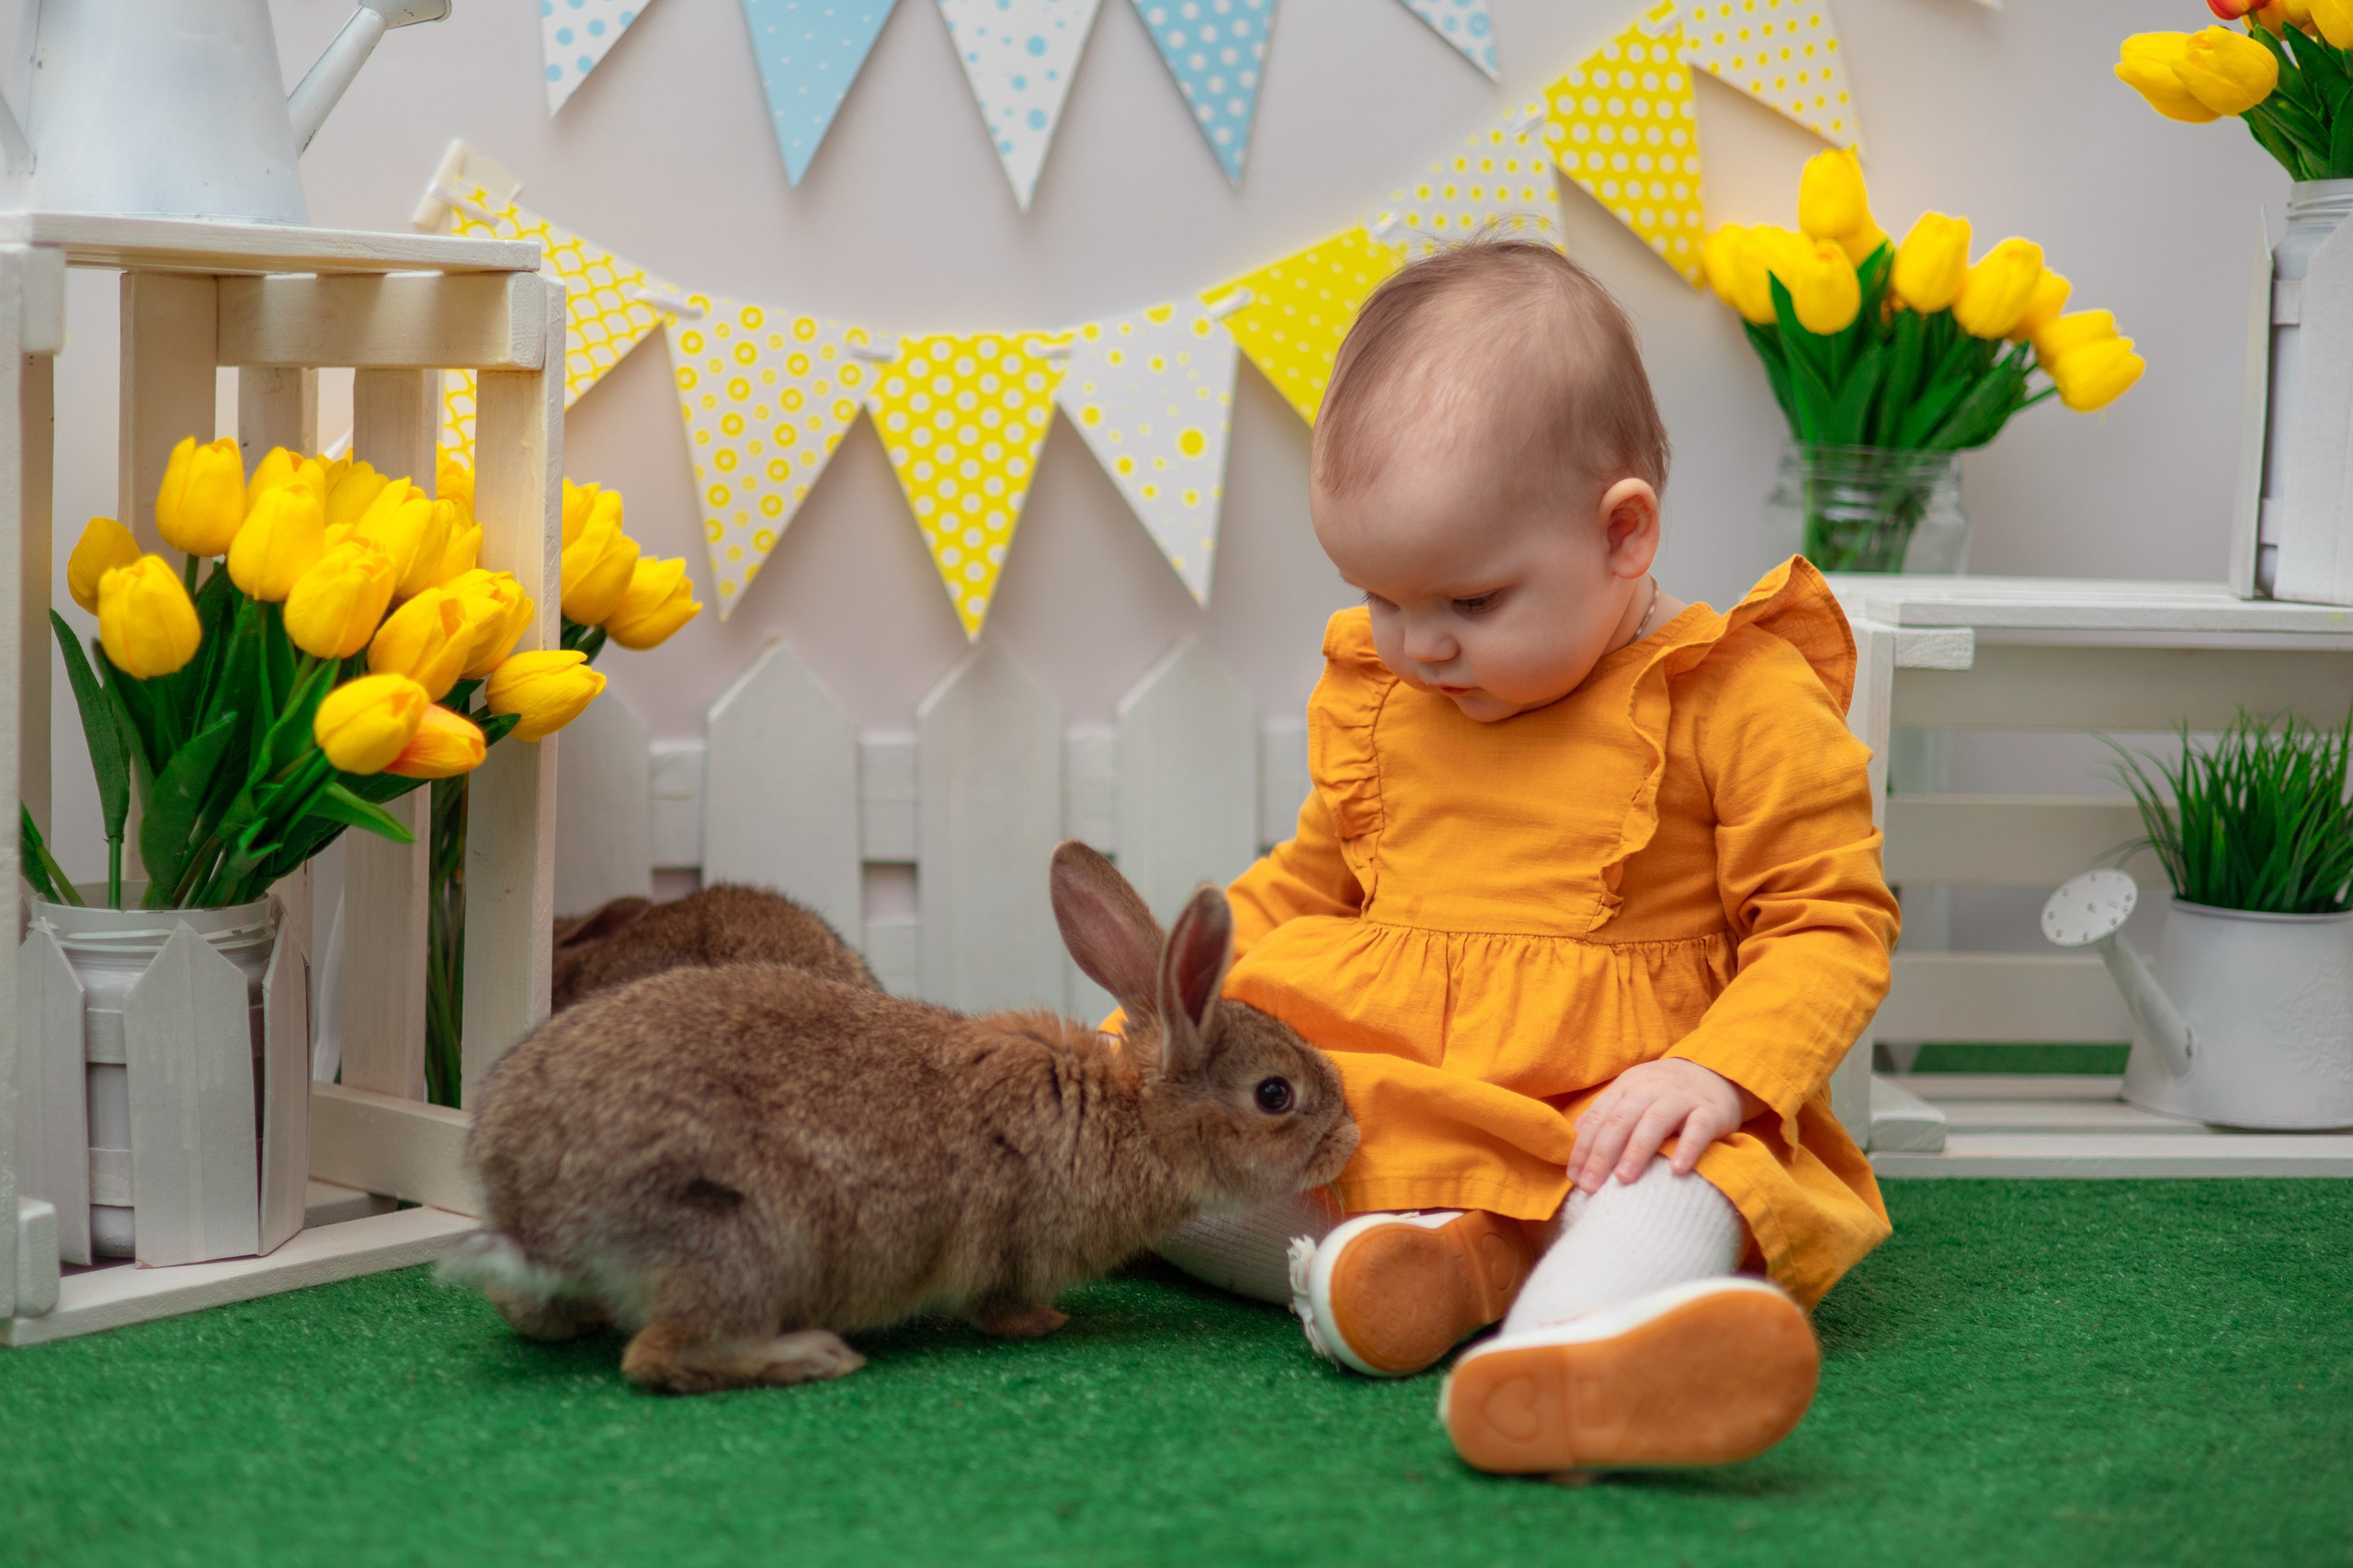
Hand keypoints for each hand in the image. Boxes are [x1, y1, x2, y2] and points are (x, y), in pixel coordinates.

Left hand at [1569, 1059, 1749, 1193]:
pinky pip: (1698, 1129)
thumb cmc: (1665, 1092)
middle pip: (1621, 1120)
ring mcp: (1682, 1098)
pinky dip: (1687, 1148)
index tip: (1574, 1178)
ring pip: (1655, 1122)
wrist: (1715, 1071)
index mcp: (1627, 1087)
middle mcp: (1651, 1090)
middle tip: (1591, 1185)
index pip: (1599, 1118)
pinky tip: (1677, 1170)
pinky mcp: (1711, 1111)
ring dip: (1637, 1150)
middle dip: (1602, 1154)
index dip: (1584, 1148)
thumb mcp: (1633, 1093)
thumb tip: (1577, 1130)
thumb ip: (1606, 1110)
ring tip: (1623, 1179)